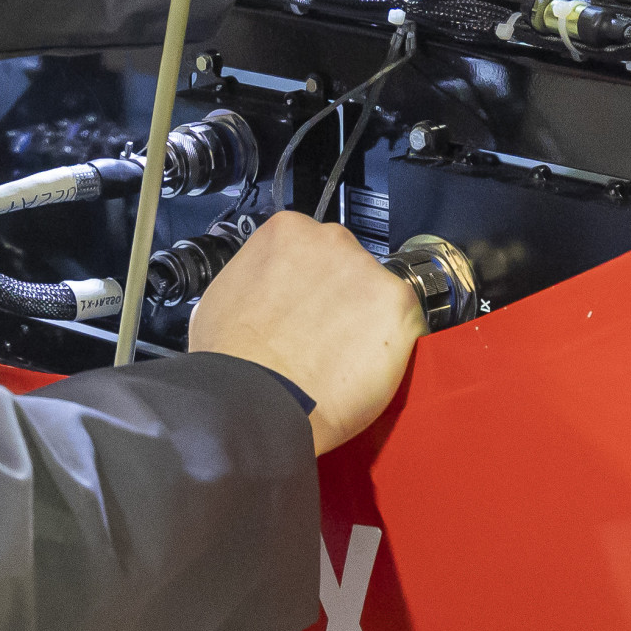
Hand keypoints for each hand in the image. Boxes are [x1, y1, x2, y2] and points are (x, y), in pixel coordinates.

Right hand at [186, 211, 423, 453]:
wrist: (258, 400)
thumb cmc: (232, 359)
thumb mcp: (224, 295)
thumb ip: (258, 279)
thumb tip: (268, 293)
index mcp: (287, 230)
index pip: (312, 249)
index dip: (311, 285)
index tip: (308, 310)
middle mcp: (331, 238)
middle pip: (348, 266)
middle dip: (342, 298)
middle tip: (325, 338)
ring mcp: (368, 268)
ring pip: (377, 294)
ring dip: (367, 323)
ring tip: (342, 360)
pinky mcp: (399, 303)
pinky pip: (405, 324)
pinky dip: (392, 348)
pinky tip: (362, 370)